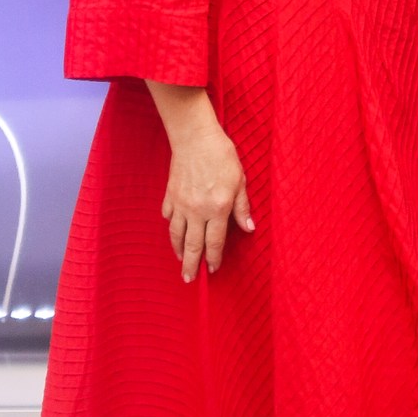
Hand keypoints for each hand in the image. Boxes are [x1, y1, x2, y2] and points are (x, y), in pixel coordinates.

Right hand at [155, 90, 253, 281]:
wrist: (195, 137)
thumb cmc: (222, 155)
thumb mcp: (240, 180)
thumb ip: (243, 207)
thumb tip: (249, 229)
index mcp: (218, 208)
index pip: (215, 242)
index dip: (214, 258)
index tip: (213, 269)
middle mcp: (197, 211)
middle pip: (193, 245)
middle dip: (191, 265)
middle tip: (188, 279)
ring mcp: (181, 204)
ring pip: (176, 234)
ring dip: (178, 250)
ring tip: (180, 259)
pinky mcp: (170, 195)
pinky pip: (168, 216)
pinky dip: (170, 226)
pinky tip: (173, 230)